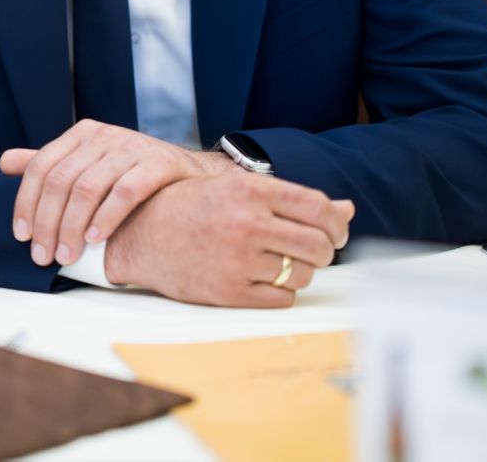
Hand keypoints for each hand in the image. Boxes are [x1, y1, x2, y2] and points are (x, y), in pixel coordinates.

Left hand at [0, 120, 228, 266]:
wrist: (188, 172)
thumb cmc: (130, 171)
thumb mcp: (88, 162)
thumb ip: (49, 163)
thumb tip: (4, 162)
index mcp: (81, 134)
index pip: (41, 167)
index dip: (27, 203)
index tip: (22, 236)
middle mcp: (103, 136)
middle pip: (61, 181)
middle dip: (48, 223)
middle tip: (44, 256)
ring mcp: (131, 147)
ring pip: (88, 188)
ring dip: (72, 226)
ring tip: (66, 255)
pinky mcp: (157, 163)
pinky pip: (124, 192)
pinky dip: (105, 218)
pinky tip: (94, 239)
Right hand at [100, 171, 353, 307]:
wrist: (139, 232)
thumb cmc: (190, 205)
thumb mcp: (237, 188)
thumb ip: (293, 199)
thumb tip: (347, 209)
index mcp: (250, 190)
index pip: (320, 209)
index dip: (337, 224)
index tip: (335, 232)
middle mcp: (247, 223)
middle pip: (318, 245)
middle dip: (323, 250)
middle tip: (311, 250)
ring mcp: (238, 260)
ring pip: (303, 274)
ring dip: (300, 271)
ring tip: (280, 262)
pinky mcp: (229, 292)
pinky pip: (282, 298)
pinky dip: (281, 290)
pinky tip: (263, 277)